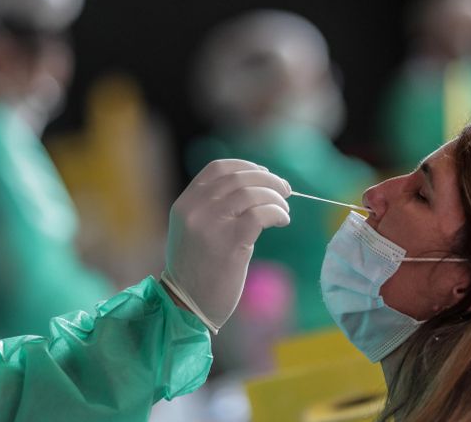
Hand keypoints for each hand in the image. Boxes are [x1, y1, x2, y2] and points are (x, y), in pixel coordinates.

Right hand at [161, 159, 290, 332]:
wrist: (188, 304)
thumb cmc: (197, 268)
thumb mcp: (192, 230)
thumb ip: (211, 207)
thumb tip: (253, 187)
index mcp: (185, 204)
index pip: (217, 168)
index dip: (246, 167)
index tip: (264, 175)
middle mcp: (195, 210)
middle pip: (239, 178)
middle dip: (268, 180)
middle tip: (285, 191)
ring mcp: (211, 225)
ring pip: (252, 193)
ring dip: (276, 197)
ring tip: (284, 210)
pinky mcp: (230, 242)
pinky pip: (261, 214)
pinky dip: (277, 212)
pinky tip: (282, 221)